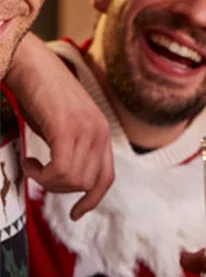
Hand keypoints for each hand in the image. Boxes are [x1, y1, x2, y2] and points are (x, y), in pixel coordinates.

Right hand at [7, 34, 112, 219]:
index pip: (106, 177)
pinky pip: (61, 170)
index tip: (76, 213)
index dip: (92, 199)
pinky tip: (29, 162)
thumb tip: (62, 177)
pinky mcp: (68, 128)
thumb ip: (69, 148)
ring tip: (31, 164)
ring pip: (74, 180)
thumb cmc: (38, 92)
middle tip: (38, 174)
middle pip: (88, 183)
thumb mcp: (61, 125)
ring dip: (48, 181)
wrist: (28, 62)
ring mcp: (86, 130)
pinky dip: (42, 174)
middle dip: (60, 189)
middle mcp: (100, 133)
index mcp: (102, 133)